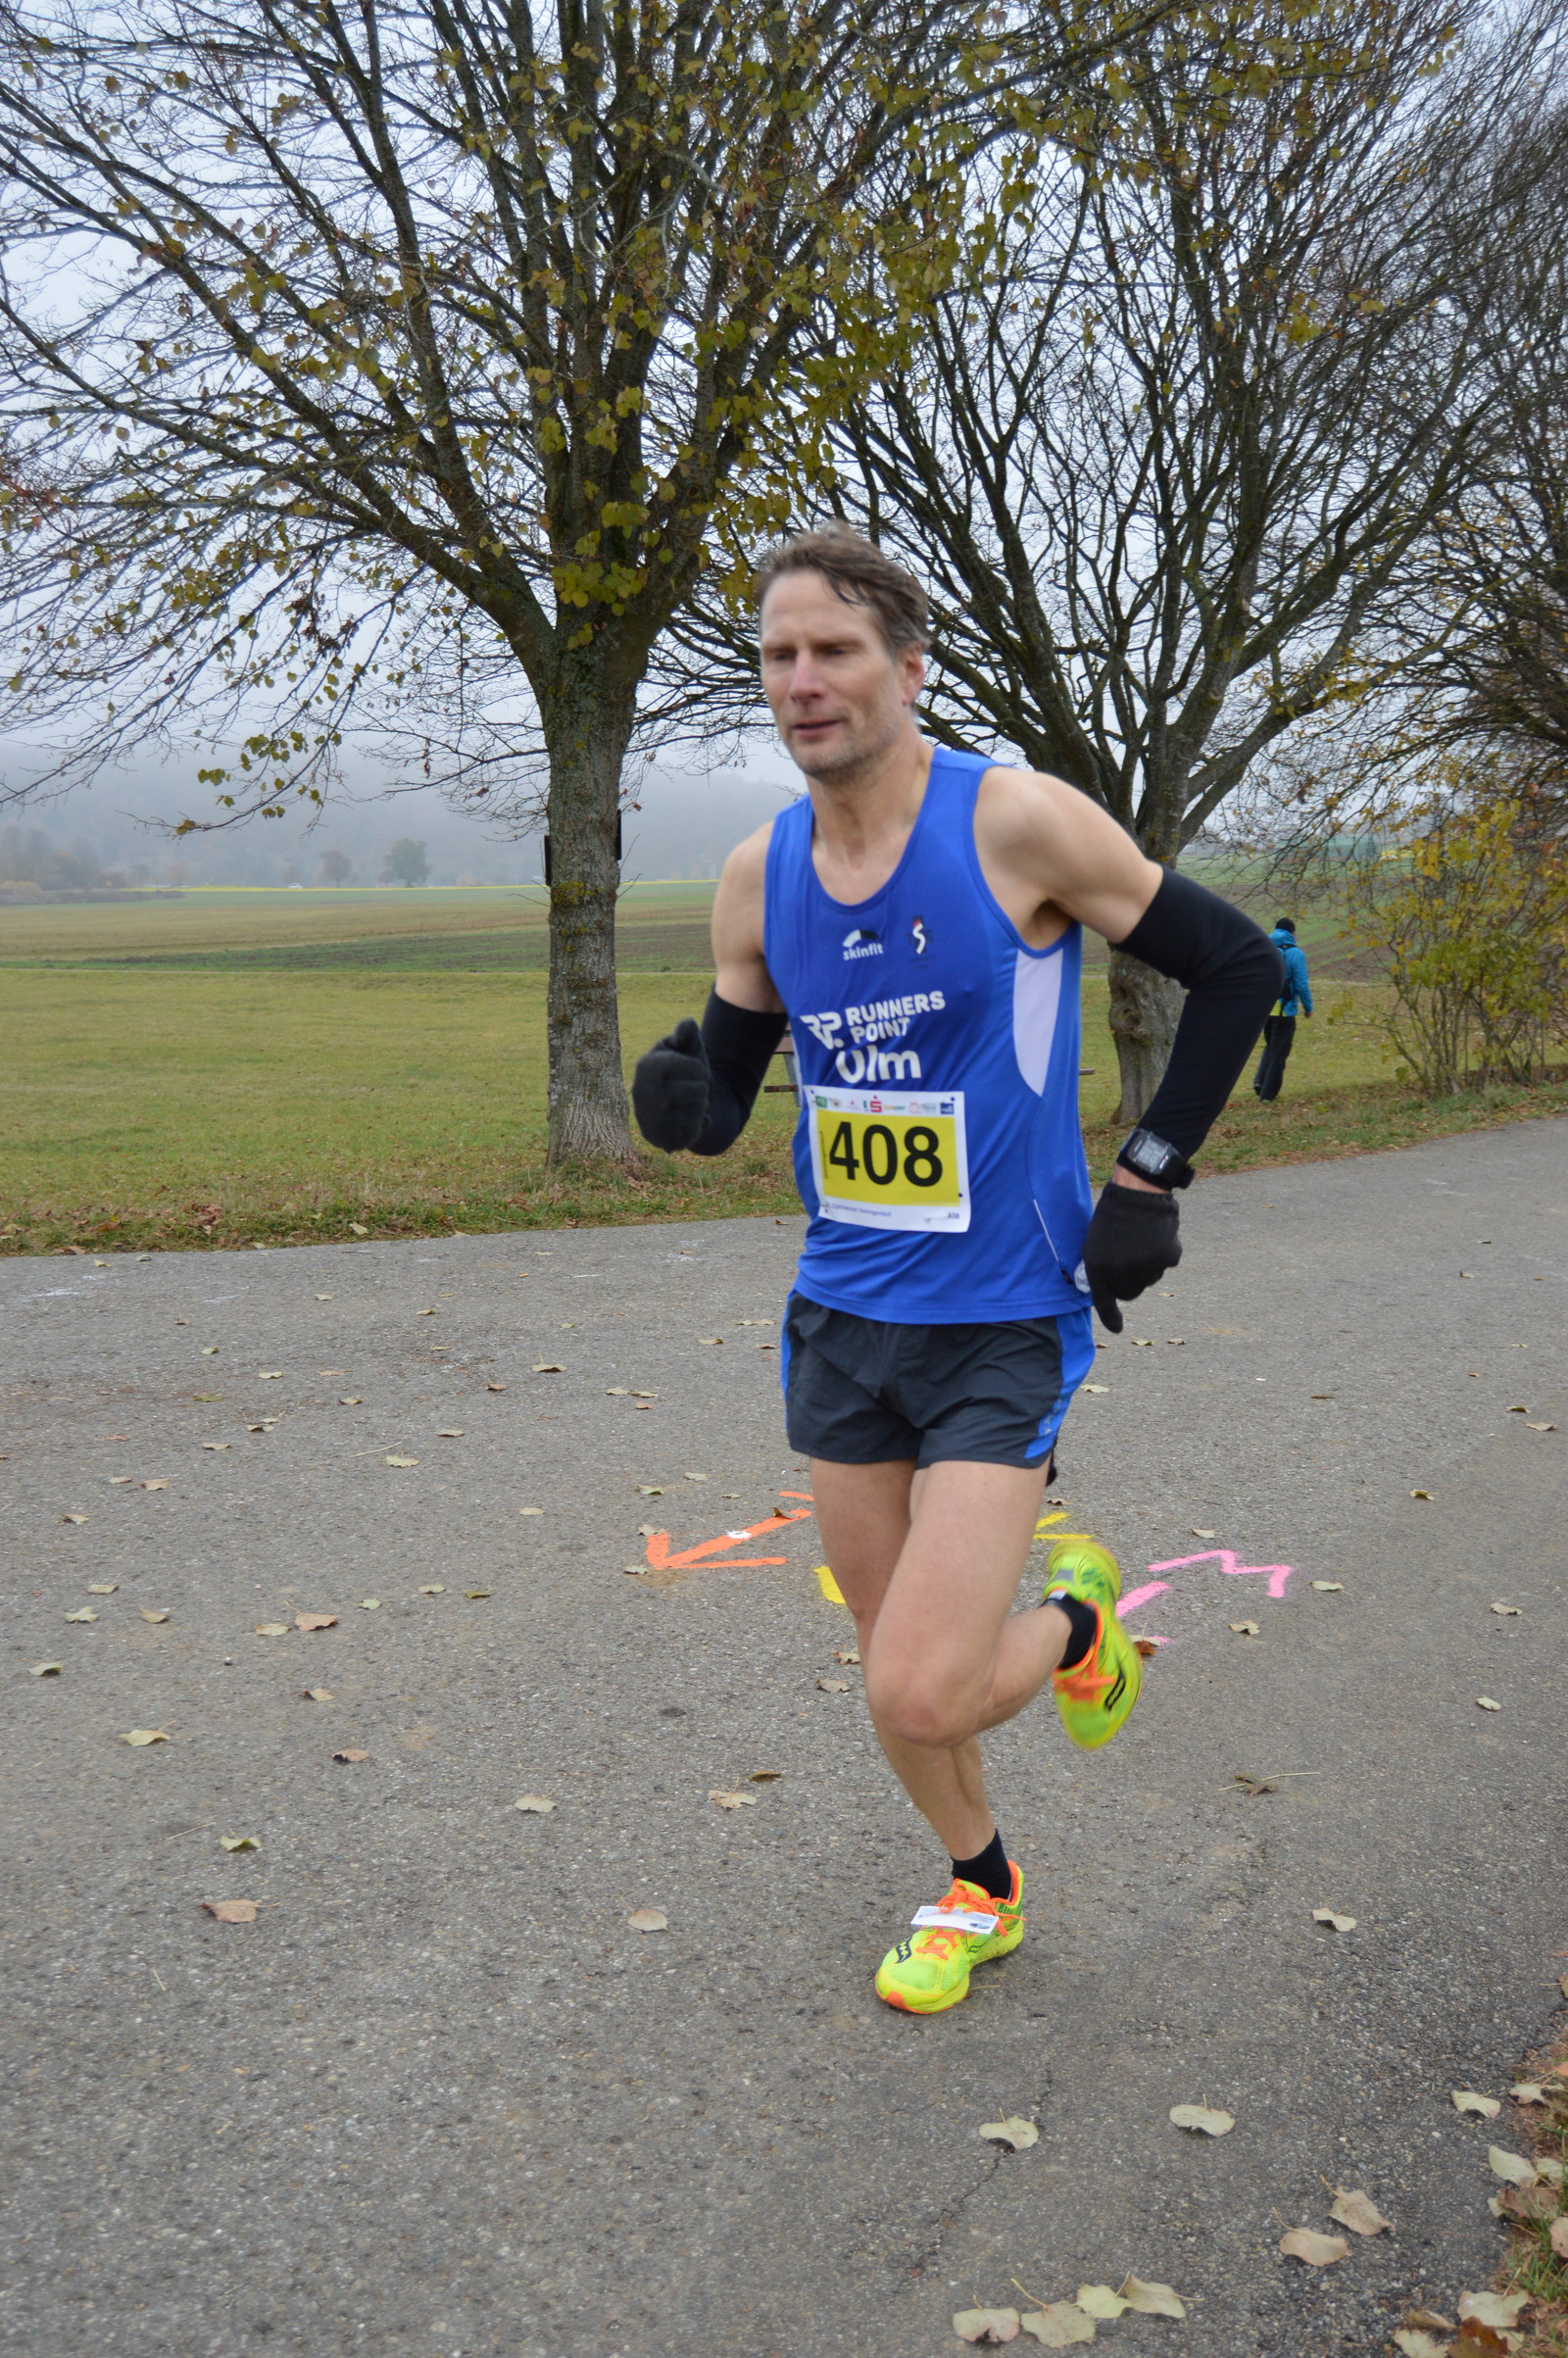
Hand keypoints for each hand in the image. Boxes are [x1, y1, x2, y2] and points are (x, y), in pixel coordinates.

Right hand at [632, 1017, 710, 1150]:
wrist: (676, 1105)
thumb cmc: (683, 1070)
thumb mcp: (687, 1049)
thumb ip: (687, 1034)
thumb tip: (687, 1024)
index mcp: (647, 1066)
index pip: (692, 1067)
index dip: (698, 1068)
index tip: (692, 1069)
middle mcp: (643, 1093)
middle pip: (700, 1089)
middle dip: (703, 1088)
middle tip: (688, 1089)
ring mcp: (650, 1118)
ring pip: (699, 1111)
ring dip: (700, 1107)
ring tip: (686, 1104)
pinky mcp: (659, 1139)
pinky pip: (694, 1133)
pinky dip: (697, 1126)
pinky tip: (685, 1121)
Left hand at [1082, 1179, 1181, 1333]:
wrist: (1138, 1190)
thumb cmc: (1113, 1214)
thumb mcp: (1095, 1242)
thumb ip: (1102, 1267)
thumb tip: (1111, 1287)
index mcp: (1098, 1268)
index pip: (1103, 1301)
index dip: (1111, 1318)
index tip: (1117, 1329)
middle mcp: (1121, 1274)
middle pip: (1131, 1293)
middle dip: (1130, 1280)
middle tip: (1128, 1254)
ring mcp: (1146, 1268)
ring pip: (1150, 1278)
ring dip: (1147, 1264)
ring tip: (1140, 1238)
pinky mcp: (1167, 1259)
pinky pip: (1166, 1263)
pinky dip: (1164, 1251)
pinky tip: (1156, 1233)